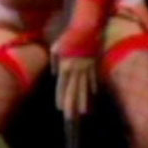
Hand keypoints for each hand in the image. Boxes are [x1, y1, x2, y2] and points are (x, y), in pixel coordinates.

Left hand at [50, 0, 107, 117]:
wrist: (85, 29)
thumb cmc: (68, 37)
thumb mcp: (56, 48)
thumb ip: (54, 62)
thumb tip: (55, 75)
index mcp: (65, 67)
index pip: (62, 86)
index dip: (61, 98)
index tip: (60, 109)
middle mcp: (76, 70)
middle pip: (74, 90)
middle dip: (72, 105)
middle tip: (71, 117)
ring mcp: (86, 69)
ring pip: (85, 87)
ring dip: (84, 101)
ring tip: (83, 112)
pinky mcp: (93, 64)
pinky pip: (93, 78)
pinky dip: (93, 87)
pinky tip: (93, 95)